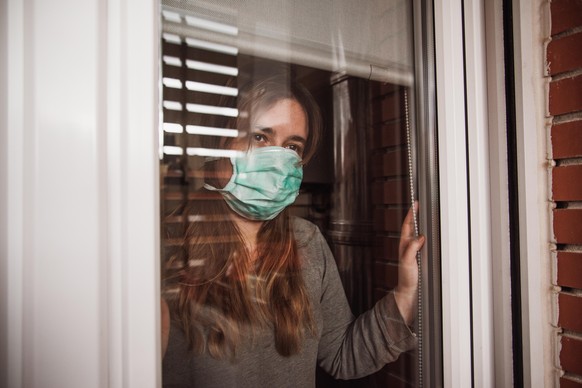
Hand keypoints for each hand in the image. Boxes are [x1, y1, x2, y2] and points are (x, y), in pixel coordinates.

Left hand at [394, 202, 424, 325]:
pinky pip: (422, 241)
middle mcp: (407, 246)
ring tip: (425, 214)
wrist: (408, 291)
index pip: (407, 226)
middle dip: (415, 215)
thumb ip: (411, 249)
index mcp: (404, 245)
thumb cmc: (406, 278)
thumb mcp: (408, 263)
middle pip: (411, 226)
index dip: (410, 214)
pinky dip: (425, 235)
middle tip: (420, 204)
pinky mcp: (418, 256)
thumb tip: (419, 237)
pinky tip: (430, 233)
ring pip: (416, 233)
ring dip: (420, 223)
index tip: (415, 204)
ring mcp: (413, 250)